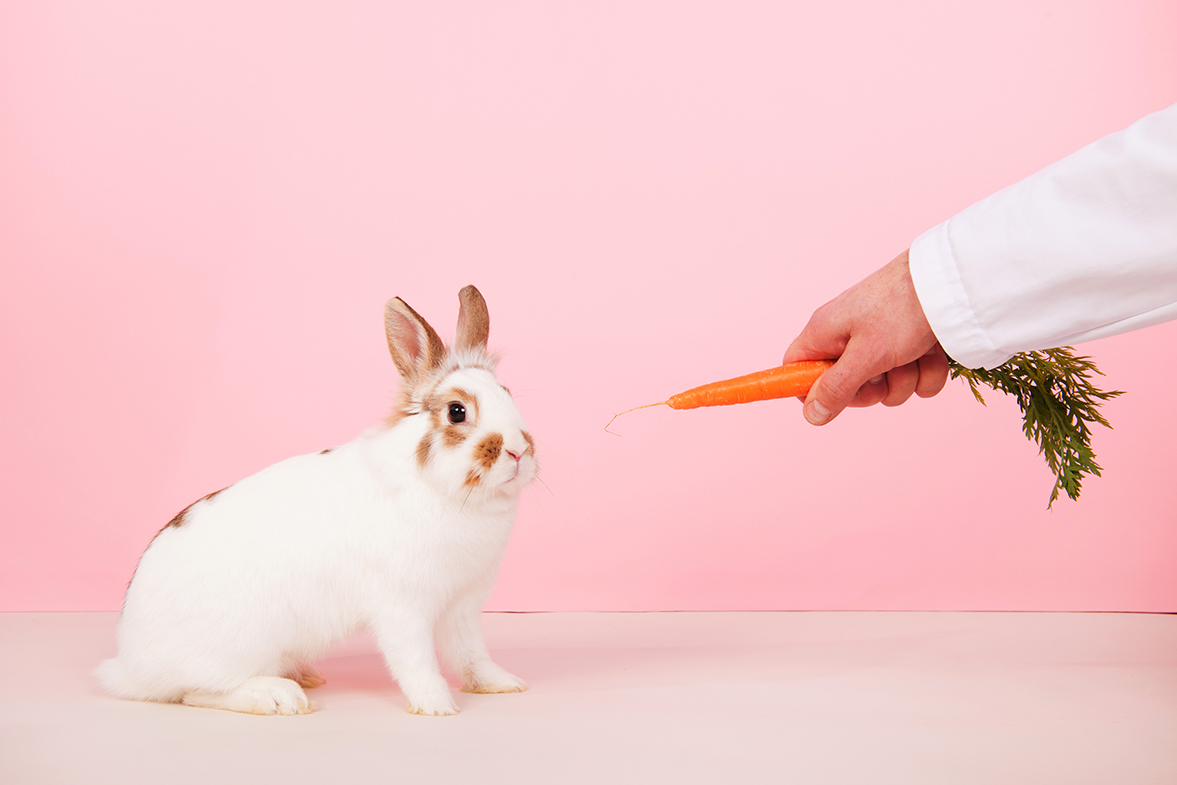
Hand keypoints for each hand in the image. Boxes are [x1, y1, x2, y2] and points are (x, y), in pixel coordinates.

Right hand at [782, 249, 949, 424]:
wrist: (951, 281)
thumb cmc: (901, 309)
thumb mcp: (866, 355)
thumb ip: (836, 388)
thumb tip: (810, 414)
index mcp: (825, 333)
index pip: (795, 369)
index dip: (809, 390)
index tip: (832, 400)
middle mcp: (848, 338)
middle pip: (845, 388)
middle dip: (872, 390)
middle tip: (883, 372)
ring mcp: (879, 342)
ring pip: (886, 387)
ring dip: (906, 380)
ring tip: (915, 354)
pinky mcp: (909, 346)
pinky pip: (913, 378)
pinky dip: (926, 371)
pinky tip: (932, 352)